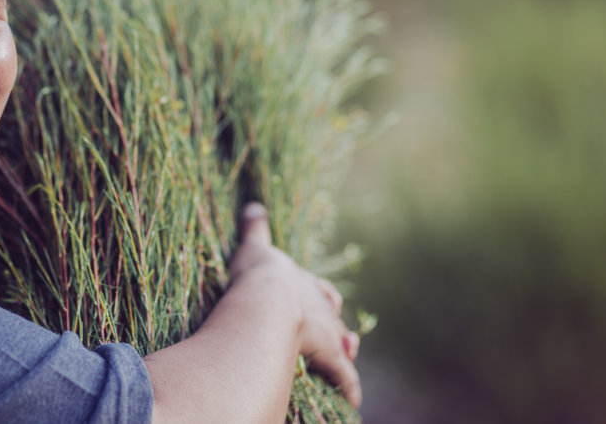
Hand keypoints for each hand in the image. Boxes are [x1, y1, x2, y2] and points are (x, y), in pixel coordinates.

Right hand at [230, 203, 361, 408]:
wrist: (269, 301)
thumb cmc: (258, 277)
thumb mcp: (254, 248)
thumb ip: (253, 229)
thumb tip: (253, 205)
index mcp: (304, 282)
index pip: (320, 289)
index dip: (323, 296)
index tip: (331, 300)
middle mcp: (322, 305)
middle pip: (334, 316)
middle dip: (336, 324)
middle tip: (342, 332)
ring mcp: (328, 331)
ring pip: (343, 344)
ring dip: (345, 351)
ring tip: (348, 355)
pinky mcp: (330, 357)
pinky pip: (344, 377)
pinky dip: (348, 387)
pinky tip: (353, 399)